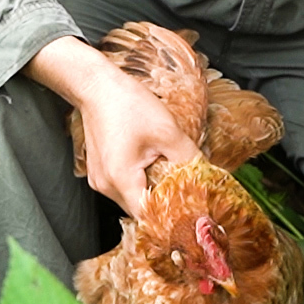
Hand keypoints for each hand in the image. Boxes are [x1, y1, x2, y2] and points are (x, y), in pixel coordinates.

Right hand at [25, 35, 203, 218]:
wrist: (97, 86)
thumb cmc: (128, 104)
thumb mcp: (167, 131)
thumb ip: (188, 158)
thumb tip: (205, 176)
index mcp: (121, 179)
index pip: (149, 217)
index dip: (171, 217)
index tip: (190, 211)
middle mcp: (105, 186)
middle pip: (140, 210)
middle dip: (164, 203)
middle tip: (187, 192)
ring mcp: (99, 179)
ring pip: (132, 198)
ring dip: (152, 191)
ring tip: (170, 175)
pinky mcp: (100, 172)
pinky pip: (124, 187)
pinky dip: (140, 182)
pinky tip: (153, 165)